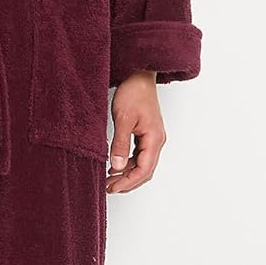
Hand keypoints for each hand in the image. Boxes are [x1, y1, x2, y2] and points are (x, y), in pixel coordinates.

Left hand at [106, 70, 163, 193]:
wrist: (139, 76)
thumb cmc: (134, 93)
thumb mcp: (123, 119)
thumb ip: (120, 144)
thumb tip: (116, 166)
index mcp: (154, 139)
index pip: (143, 170)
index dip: (128, 182)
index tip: (112, 188)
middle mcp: (156, 141)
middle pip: (145, 171)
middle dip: (127, 182)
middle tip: (109, 188)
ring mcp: (152, 138)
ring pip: (142, 165)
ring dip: (127, 174)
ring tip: (109, 180)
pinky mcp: (146, 134)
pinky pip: (139, 156)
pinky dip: (127, 164)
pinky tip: (115, 166)